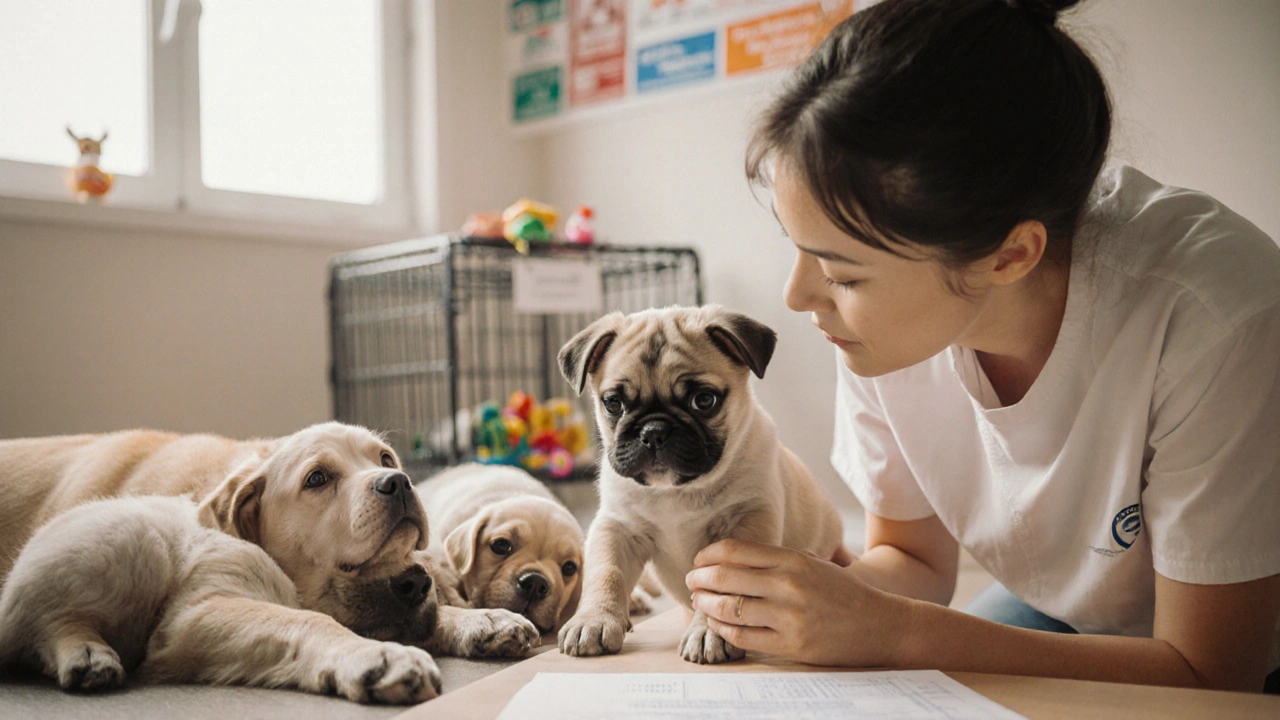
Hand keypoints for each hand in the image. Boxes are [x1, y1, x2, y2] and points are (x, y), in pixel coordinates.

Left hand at [685, 539, 908, 666]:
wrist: (879, 625)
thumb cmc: (842, 593)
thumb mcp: (812, 563)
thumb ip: (776, 559)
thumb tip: (730, 558)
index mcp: (793, 560)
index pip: (734, 551)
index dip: (708, 555)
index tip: (699, 560)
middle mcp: (788, 586)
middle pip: (724, 578)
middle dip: (699, 579)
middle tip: (691, 581)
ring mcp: (789, 618)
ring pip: (728, 609)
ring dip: (705, 605)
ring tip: (698, 603)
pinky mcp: (791, 646)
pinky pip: (743, 637)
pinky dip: (723, 628)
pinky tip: (717, 623)